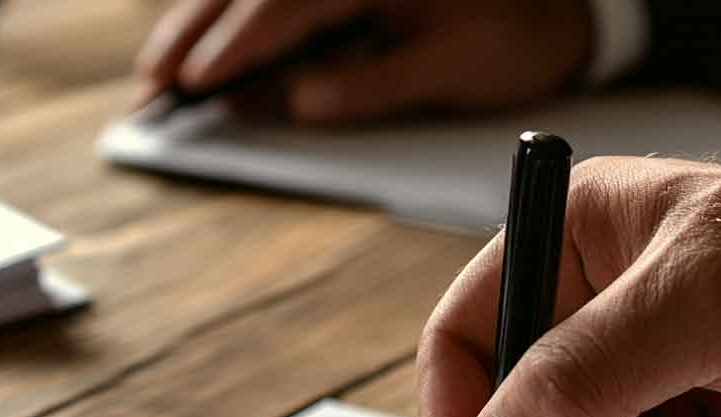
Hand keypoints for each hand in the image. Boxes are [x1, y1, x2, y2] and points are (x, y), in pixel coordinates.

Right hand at [136, 0, 591, 122]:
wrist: (564, 2)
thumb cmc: (516, 34)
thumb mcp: (449, 69)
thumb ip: (370, 84)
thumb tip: (297, 102)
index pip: (282, 8)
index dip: (231, 50)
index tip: (192, 88)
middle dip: (197, 31)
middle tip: (157, 84)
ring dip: (208, 20)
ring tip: (169, 66)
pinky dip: (244, 15)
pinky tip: (218, 38)